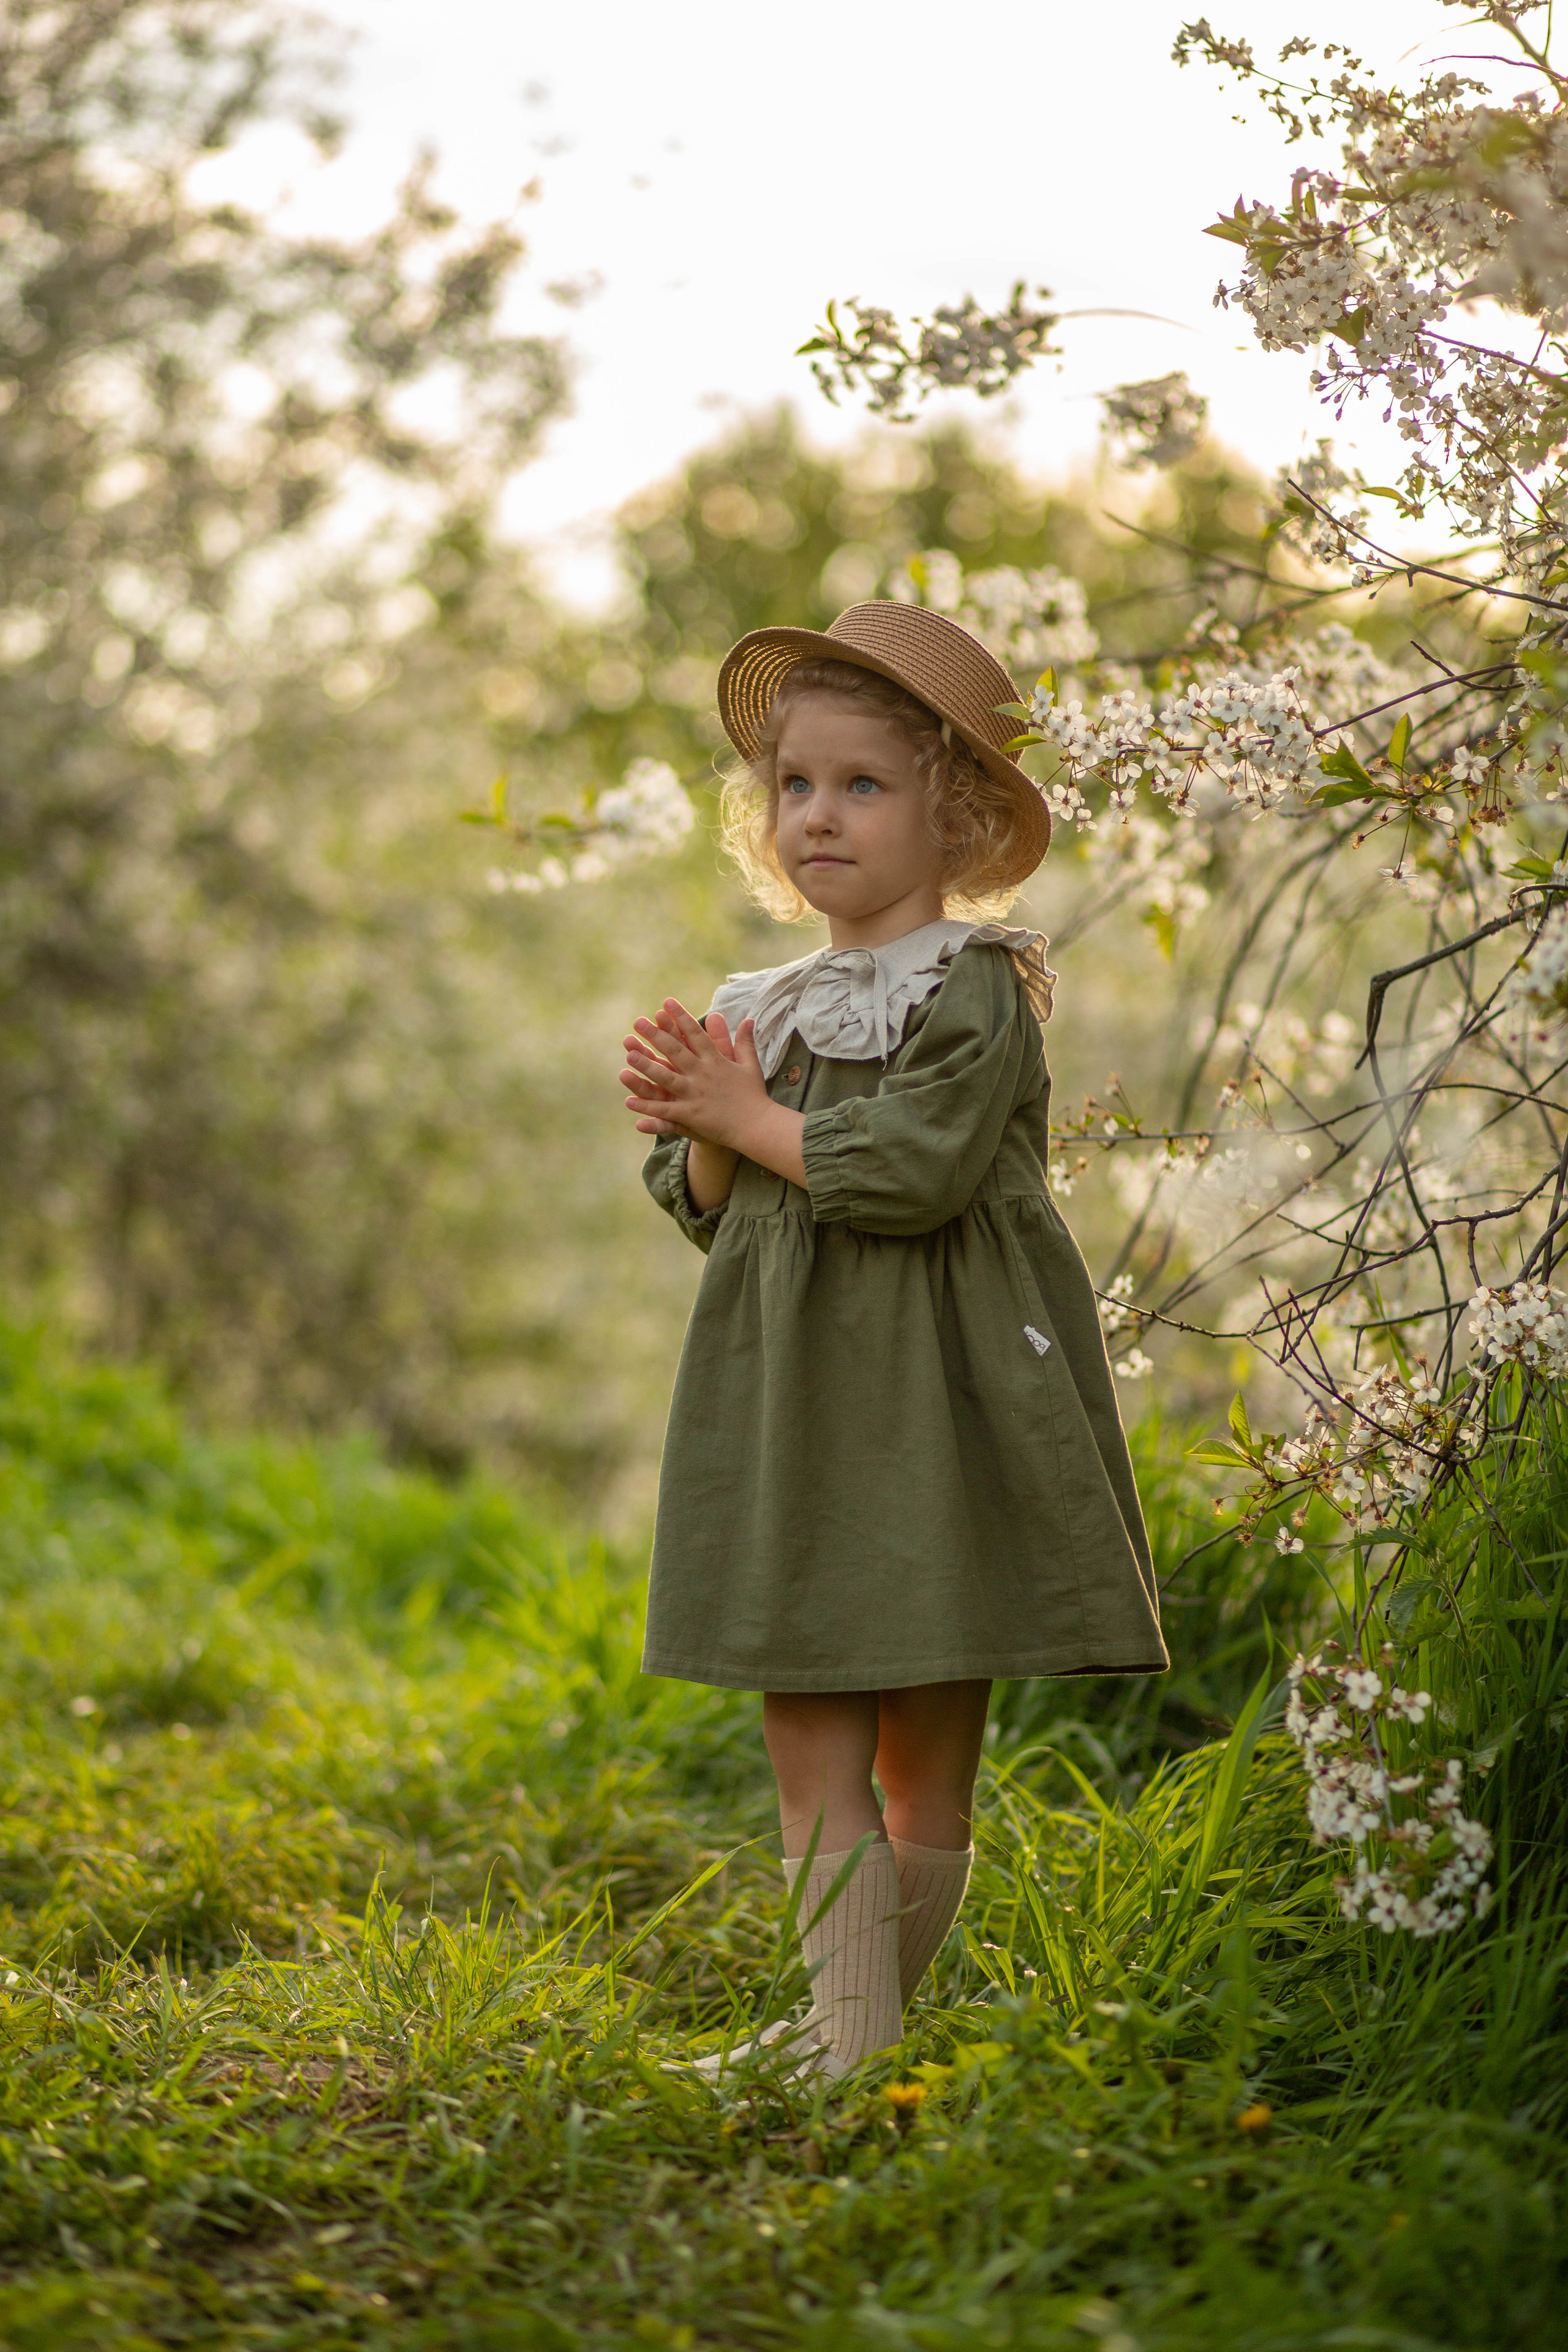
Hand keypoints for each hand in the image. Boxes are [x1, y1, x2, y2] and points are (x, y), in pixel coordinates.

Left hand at [619, 1000, 763, 1145]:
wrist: (758, 1126)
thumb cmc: (753, 1095)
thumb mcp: (750, 1065)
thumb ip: (745, 1042)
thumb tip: (749, 1019)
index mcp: (715, 1061)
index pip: (695, 1034)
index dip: (681, 1017)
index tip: (667, 1002)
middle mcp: (703, 1074)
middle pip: (676, 1051)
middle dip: (656, 1035)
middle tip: (638, 1021)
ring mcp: (695, 1095)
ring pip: (666, 1077)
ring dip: (646, 1065)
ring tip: (629, 1053)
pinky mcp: (691, 1115)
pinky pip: (665, 1110)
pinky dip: (647, 1107)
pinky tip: (629, 1101)